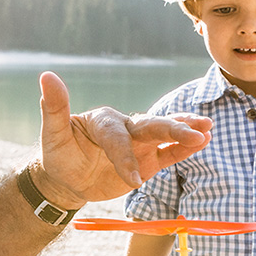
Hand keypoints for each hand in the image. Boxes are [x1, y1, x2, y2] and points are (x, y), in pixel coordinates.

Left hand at [34, 71, 211, 207]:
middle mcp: (125, 127)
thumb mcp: (53, 133)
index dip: (125, 157)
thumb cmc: (58, 154)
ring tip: (208, 130)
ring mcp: (138, 144)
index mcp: (104, 120)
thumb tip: (47, 75)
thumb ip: (54, 107)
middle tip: (197, 132)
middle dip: (174, 130)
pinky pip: (168, 154)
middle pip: (151, 126)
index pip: (118, 137)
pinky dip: (184, 149)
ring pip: (164, 136)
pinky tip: (204, 141)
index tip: (132, 180)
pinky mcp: (147, 161)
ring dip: (186, 133)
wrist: (67, 178)